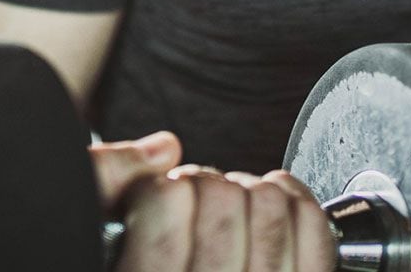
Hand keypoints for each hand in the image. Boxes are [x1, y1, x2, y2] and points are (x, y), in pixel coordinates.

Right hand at [89, 132, 336, 271]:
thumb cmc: (141, 267)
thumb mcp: (95, 243)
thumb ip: (102, 185)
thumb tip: (162, 150)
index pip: (165, 204)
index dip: (159, 187)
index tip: (159, 200)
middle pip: (220, 198)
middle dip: (204, 185)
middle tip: (194, 205)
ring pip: (271, 208)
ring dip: (248, 193)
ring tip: (230, 211)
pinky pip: (315, 229)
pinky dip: (295, 200)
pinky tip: (272, 205)